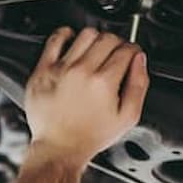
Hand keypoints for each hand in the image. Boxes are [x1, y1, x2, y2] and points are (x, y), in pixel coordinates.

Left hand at [25, 27, 149, 166]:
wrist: (59, 148)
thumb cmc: (90, 136)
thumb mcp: (127, 117)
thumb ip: (139, 85)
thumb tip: (139, 60)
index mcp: (104, 82)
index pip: (126, 49)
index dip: (133, 50)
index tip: (131, 55)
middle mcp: (82, 72)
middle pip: (107, 38)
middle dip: (117, 43)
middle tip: (116, 54)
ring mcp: (61, 69)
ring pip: (85, 34)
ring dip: (96, 38)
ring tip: (96, 50)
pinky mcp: (43, 70)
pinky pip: (55, 39)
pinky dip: (66, 34)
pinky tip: (72, 41)